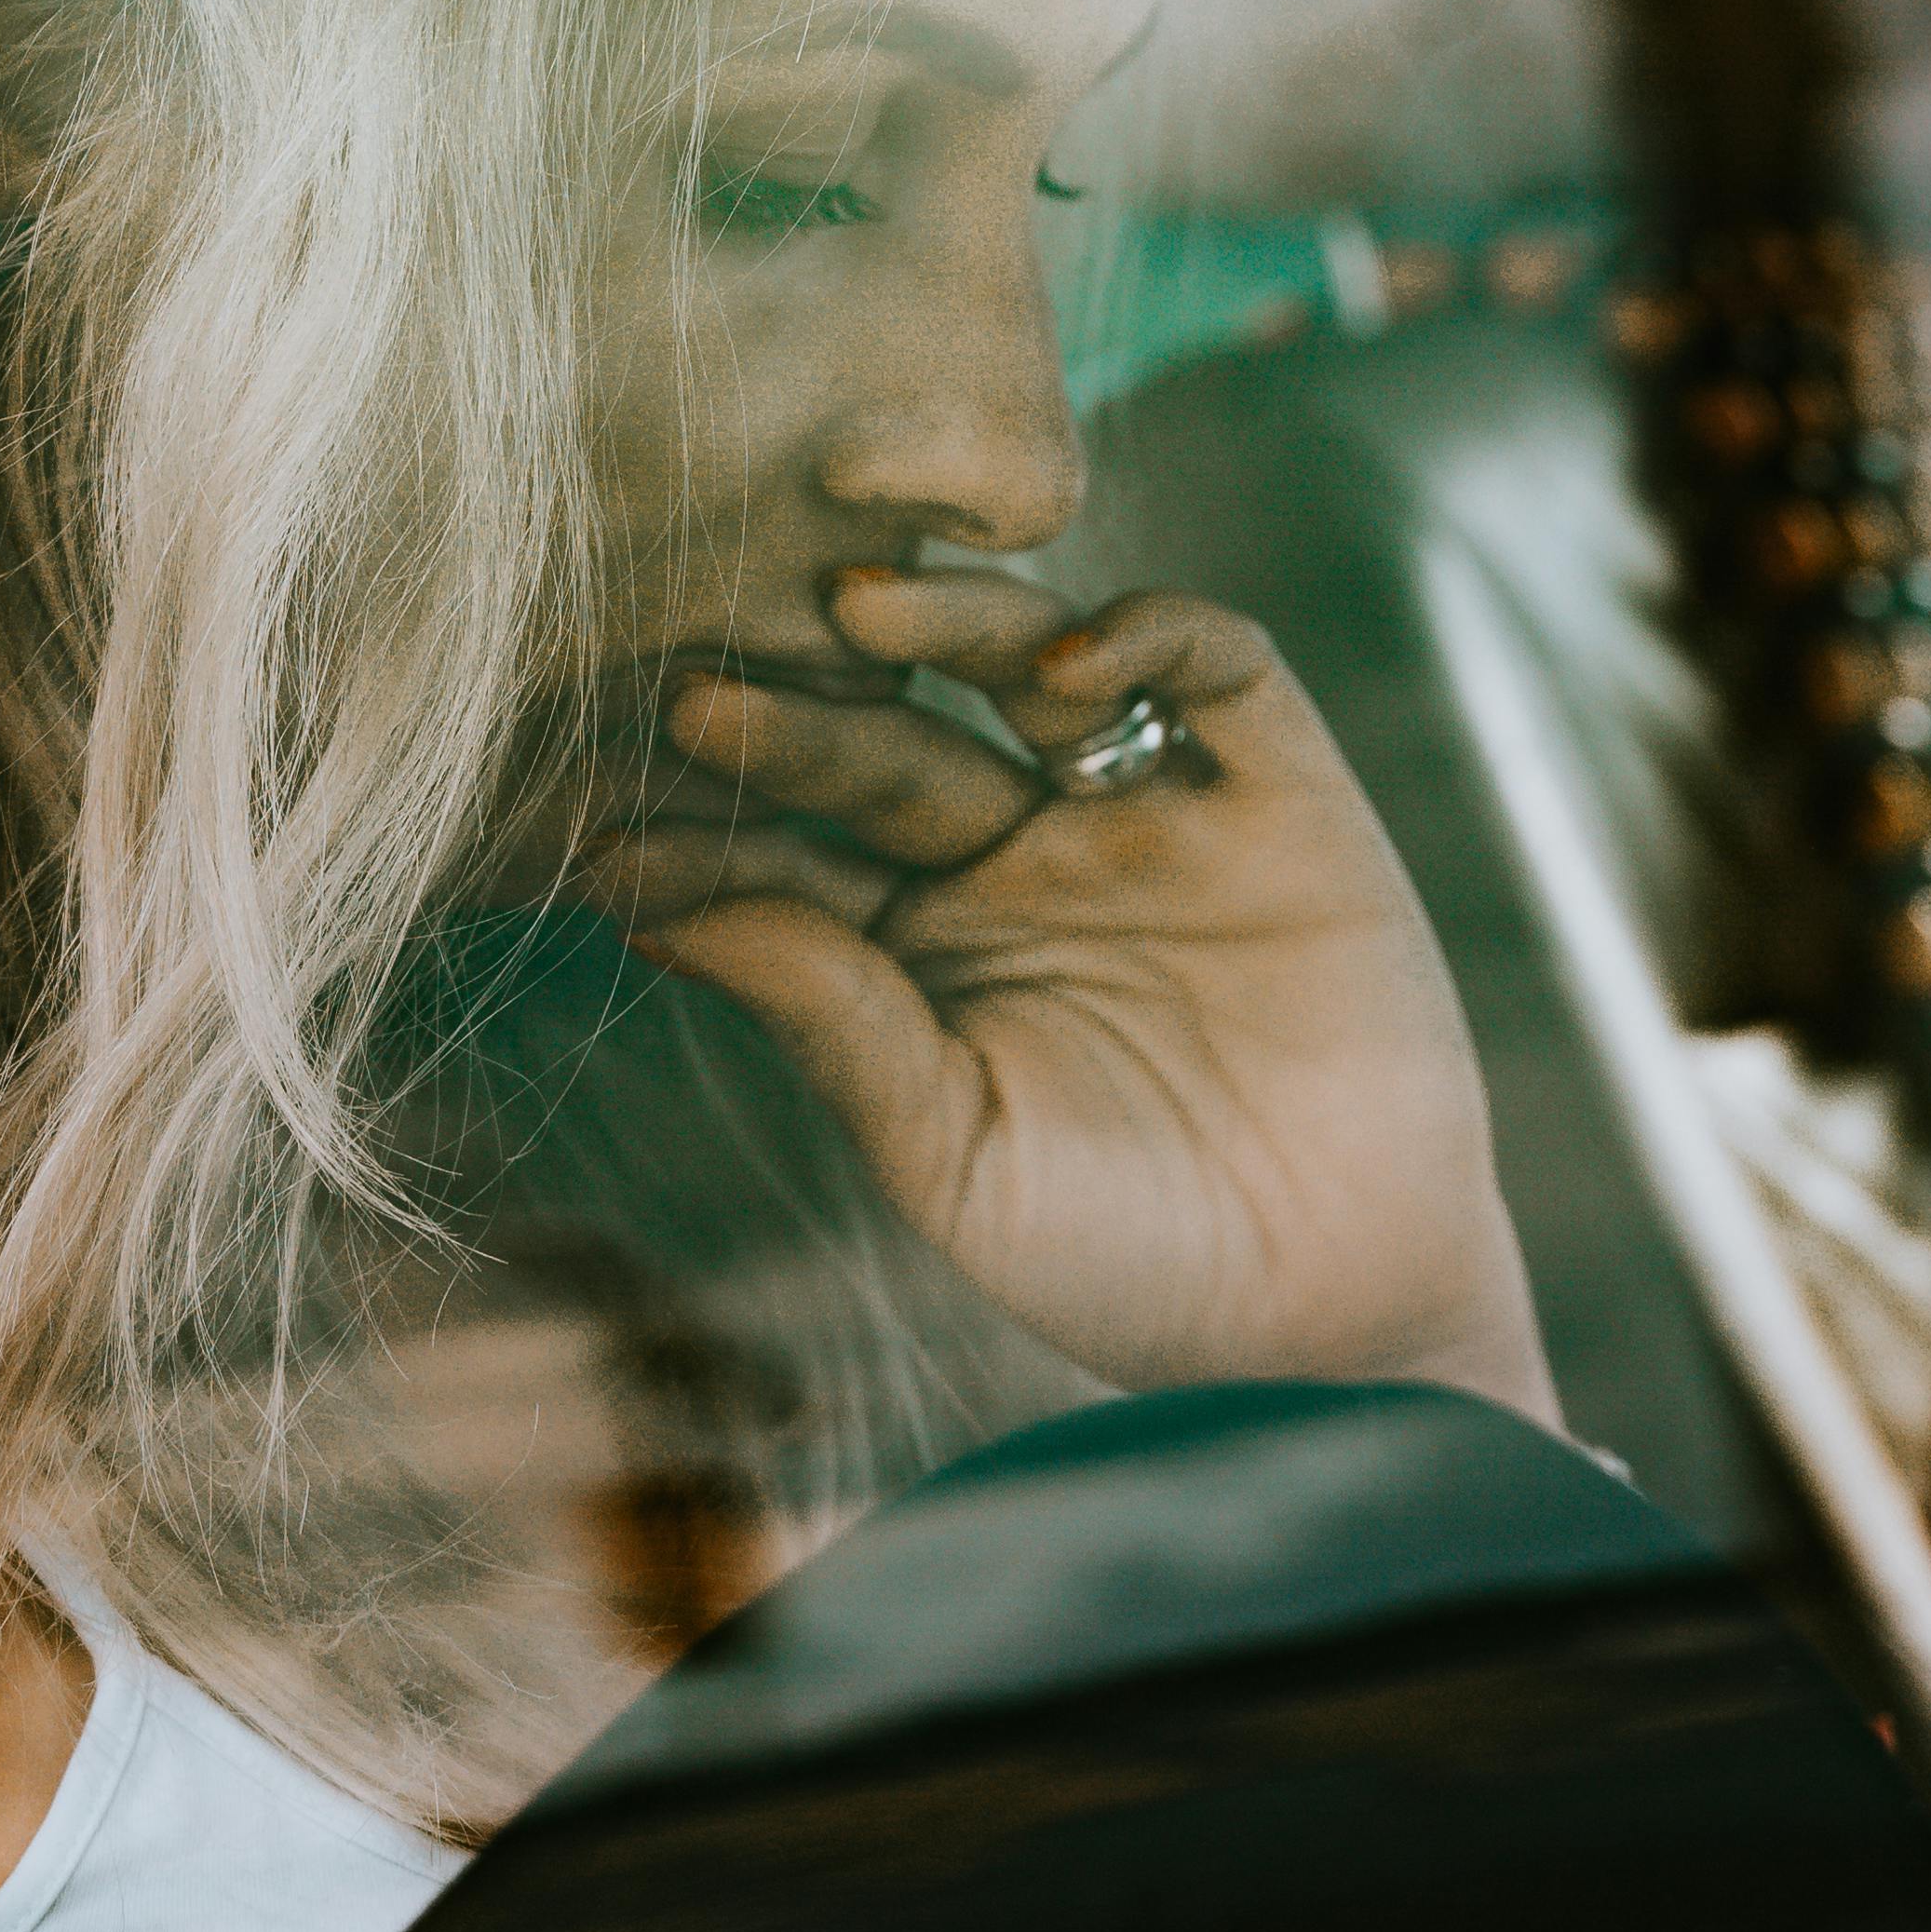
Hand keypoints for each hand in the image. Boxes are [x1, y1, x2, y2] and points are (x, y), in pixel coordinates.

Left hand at [574, 569, 1556, 1425]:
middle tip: (693, 693)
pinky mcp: (1284, 794)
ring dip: (947, 625)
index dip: (709, 834)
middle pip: (891, 746)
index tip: (596, 829)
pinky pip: (1218, 670)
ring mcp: (1151, 815)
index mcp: (924, 953)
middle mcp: (1025, 862)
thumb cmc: (1129, 1266)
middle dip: (796, 718)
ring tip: (855, 609)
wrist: (1334, 1322)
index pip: (796, 854)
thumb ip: (837, 1027)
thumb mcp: (952, 1158)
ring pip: (1029, 671)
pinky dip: (1149, 636)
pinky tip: (1066, 664)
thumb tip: (680, 917)